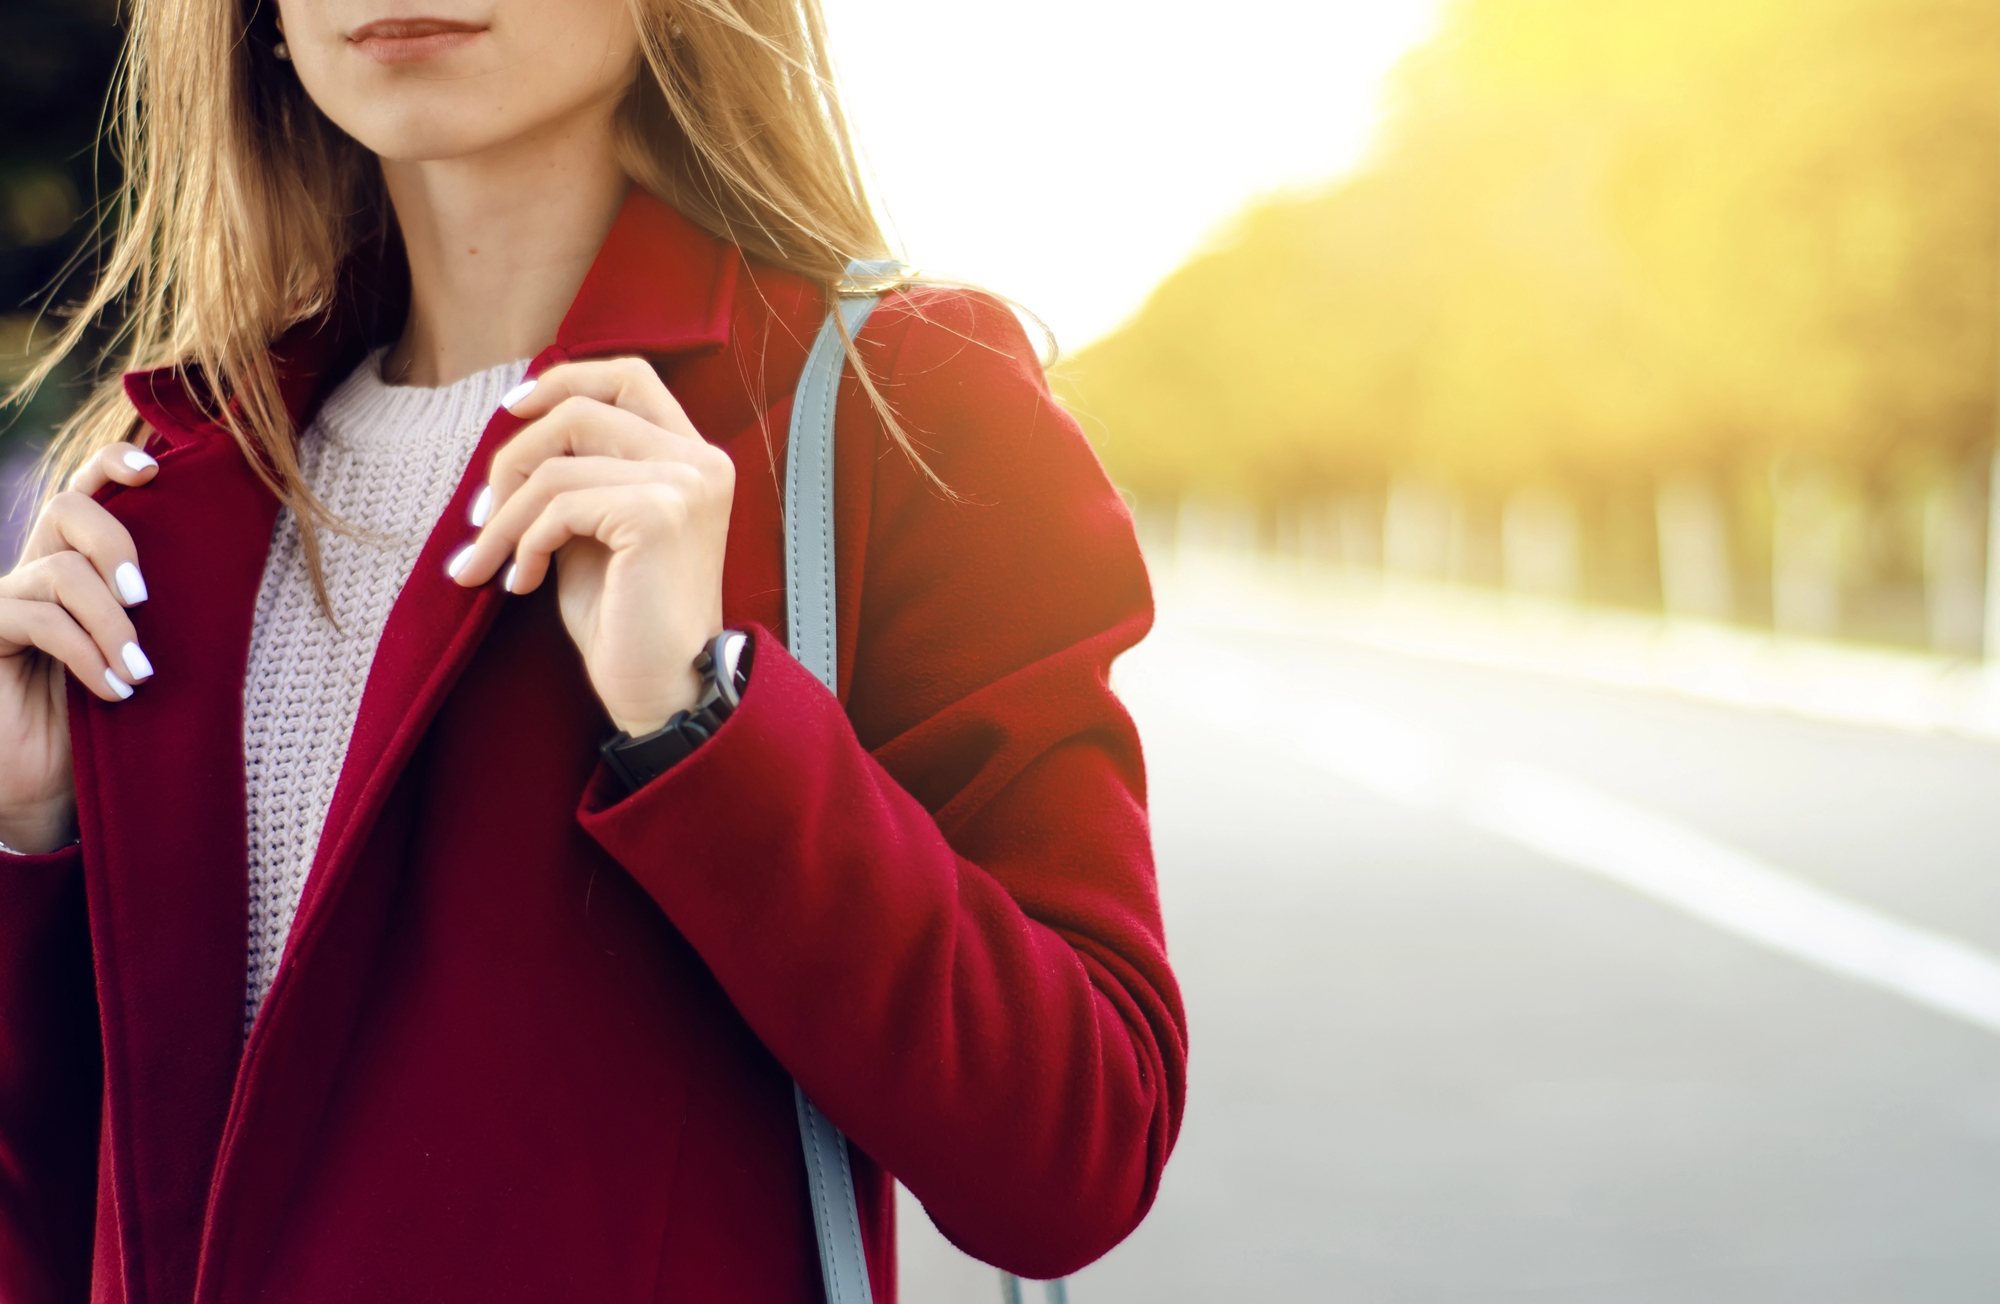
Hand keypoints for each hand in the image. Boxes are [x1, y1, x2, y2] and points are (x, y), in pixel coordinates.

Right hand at [0, 442, 161, 852]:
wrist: (51, 786)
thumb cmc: (110, 720)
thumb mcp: (146, 653)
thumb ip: (162, 612)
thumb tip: (230, 575)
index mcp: (78, 561)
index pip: (86, 489)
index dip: (112, 463)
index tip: (156, 470)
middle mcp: (36, 568)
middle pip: (68, 508)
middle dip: (116, 544)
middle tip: (146, 600)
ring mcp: (5, 600)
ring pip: (59, 571)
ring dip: (109, 622)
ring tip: (139, 672)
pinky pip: (36, 618)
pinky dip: (84, 652)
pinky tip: (114, 689)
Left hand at [448, 359, 733, 735]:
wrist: (665, 691)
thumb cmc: (627, 621)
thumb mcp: (595, 532)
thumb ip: (577, 478)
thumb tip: (515, 435)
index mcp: (694, 459)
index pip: (630, 376)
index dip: (563, 380)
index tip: (511, 413)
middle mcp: (700, 461)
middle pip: (580, 408)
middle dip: (513, 455)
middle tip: (481, 516)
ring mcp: (684, 484)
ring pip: (558, 461)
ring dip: (505, 515)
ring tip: (487, 562)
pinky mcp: (658, 514)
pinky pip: (559, 503)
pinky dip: (525, 542)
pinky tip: (522, 582)